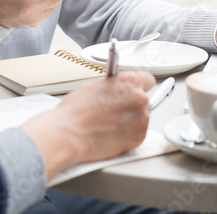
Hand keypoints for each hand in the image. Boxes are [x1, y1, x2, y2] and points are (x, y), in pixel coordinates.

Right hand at [21, 71, 154, 178]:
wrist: (69, 135)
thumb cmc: (76, 112)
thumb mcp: (93, 86)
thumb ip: (112, 87)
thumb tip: (116, 91)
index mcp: (129, 81)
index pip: (147, 79)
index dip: (139, 85)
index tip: (134, 90)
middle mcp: (139, 99)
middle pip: (144, 99)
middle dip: (132, 104)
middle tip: (117, 110)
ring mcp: (141, 119)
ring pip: (142, 117)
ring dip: (132, 119)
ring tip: (113, 123)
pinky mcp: (138, 138)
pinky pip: (138, 132)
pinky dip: (129, 133)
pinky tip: (114, 133)